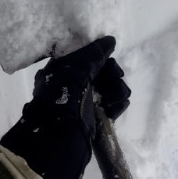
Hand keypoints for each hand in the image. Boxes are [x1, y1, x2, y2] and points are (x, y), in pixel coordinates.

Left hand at [0, 36, 127, 178]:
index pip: (86, 57)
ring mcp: (82, 103)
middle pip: (100, 72)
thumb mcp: (75, 69)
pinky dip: (116, 104)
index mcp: (60, 71)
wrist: (59, 138)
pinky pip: (110, 106)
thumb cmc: (63, 98)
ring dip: (116, 89)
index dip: (101, 57)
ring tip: (116, 97)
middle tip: (116, 77)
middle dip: (111, 74)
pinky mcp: (93, 119)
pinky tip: (118, 105)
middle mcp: (70, 85)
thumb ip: (93, 54)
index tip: (110, 59)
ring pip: (108, 89)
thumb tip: (110, 41)